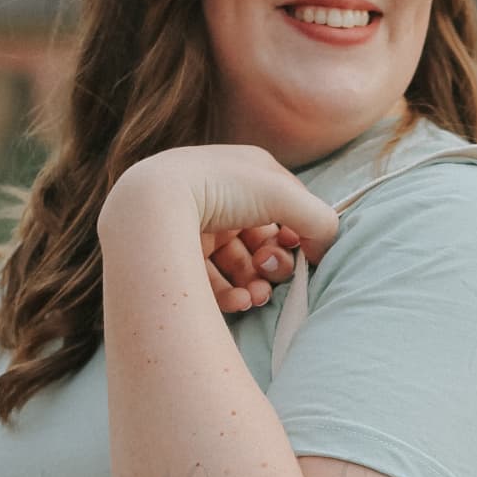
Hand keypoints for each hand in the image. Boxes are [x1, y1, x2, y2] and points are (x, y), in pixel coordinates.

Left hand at [98, 144, 340, 311]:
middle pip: (262, 240)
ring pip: (239, 265)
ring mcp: (198, 225)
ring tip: (255, 297)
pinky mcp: (177, 254)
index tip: (301, 253)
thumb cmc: (221, 189)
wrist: (152, 205)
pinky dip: (230, 295)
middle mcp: (222, 196)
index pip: (285, 208)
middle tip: (269, 273)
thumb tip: (324, 250)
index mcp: (247, 173)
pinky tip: (239, 303)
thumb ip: (319, 221)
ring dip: (255, 285)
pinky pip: (212, 281)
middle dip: (274, 264)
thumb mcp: (285, 197)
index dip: (298, 233)